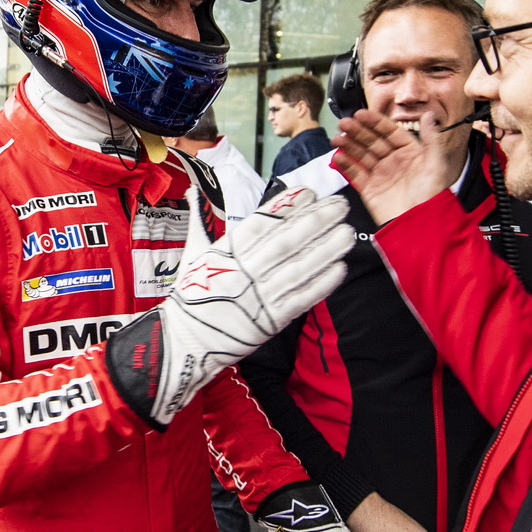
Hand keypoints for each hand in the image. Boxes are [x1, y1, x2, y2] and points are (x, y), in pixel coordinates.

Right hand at [105, 187, 353, 425]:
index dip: (286, 206)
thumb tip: (191, 190)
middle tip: (340, 205)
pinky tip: (339, 268)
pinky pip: (299, 299)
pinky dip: (320, 285)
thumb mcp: (192, 253)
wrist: (184, 342)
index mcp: (225, 252)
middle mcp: (243, 271)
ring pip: (298, 268)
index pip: (260, 222)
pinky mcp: (270, 321)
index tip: (309, 192)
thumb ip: (200, 220)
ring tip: (348, 233)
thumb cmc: (190, 295)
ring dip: (326, 250)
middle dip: (315, 221)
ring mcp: (258, 297)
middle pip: (285, 242)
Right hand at [331, 110, 463, 225]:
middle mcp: (394, 161)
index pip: (390, 132)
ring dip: (348, 145)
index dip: (375, 122)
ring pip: (361, 155)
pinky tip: (338, 156)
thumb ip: (431, 139)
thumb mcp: (435, 164)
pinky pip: (356, 174)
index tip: (361, 114)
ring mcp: (380, 175)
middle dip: (358, 131)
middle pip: (372, 141)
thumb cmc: (431, 197)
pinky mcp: (370, 189)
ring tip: (337, 139)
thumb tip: (428, 115)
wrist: (418, 226)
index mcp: (410, 153)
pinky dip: (345, 165)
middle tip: (344, 123)